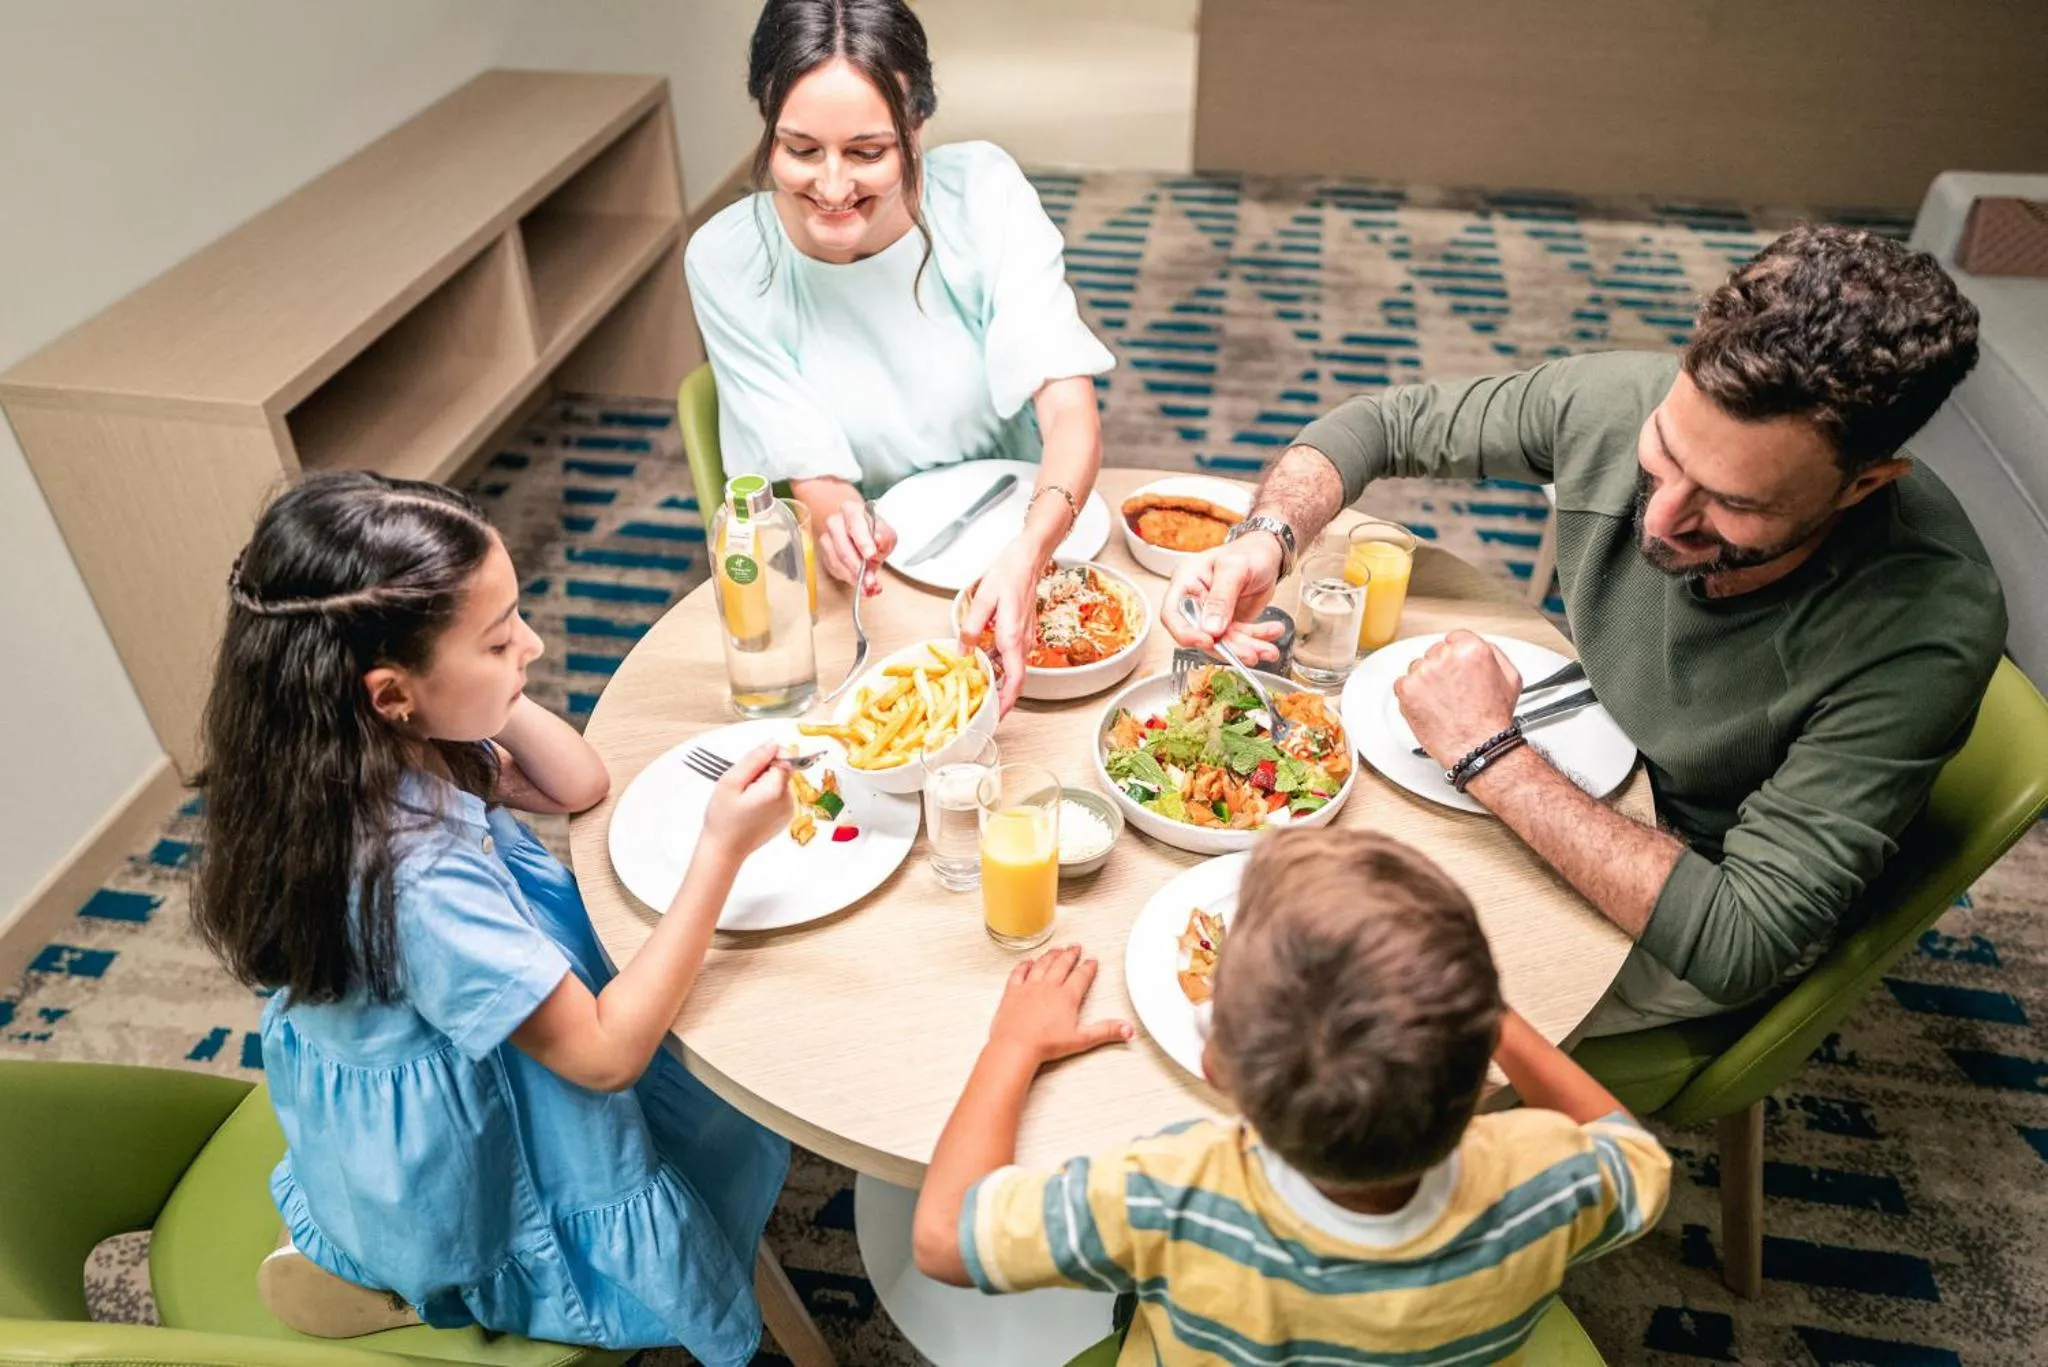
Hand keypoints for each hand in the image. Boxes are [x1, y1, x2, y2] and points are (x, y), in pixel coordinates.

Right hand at [699, 743, 791, 858]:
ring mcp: (789, 811)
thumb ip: (754, 759)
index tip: (751, 768)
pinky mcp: (785, 818)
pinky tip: (751, 808)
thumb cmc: (723, 819)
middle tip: (742, 787)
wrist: (724, 851)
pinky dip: (767, 796)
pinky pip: (779, 796)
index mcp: (776, 790)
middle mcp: (788, 800)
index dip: (767, 757)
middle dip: (763, 771)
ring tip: (745, 799)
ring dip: (764, 784)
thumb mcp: (731, 782)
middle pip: (783, 770)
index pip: (785, 757)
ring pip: (780, 782)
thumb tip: (773, 744)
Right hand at [819, 497, 896, 596]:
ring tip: (868, 587)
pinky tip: (859, 584)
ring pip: (837, 560)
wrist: (858, 533)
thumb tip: (878, 542)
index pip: (855, 523)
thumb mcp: (885, 532)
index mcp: (851, 510)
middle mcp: (835, 522)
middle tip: (870, 580)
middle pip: (843, 546)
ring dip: (853, 576)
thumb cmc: (872, 532)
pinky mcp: (824, 554)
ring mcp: (826, 538)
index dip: (863, 541)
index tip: (870, 555)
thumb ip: (884, 538)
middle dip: (858, 566)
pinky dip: (848, 579)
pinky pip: (834, 569)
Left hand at [958, 540, 1039, 713]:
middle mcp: (1023, 641)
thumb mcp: (982, 599)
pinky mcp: (1021, 633)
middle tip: (978, 706)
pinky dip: (996, 664)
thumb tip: (962, 651)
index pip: (1016, 680)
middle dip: (998, 697)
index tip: (995, 715)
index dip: (1006, 702)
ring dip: (996, 680)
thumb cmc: (1010, 573)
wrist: (1028, 558)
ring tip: (973, 685)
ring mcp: (1024, 638)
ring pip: (1011, 668)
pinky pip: (1010, 656)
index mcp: (1013, 637)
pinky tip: (978, 660)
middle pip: (1014, 680)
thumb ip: (970, 628)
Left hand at [988, 945, 1132, 1067]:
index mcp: (1067, 996)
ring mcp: (1029, 987)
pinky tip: (1028, 962)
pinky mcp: (1012, 992)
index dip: (1088, 967)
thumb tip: (1127, 1029)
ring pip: (1042, 964)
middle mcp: (1048, 987)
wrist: (1016, 1045)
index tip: (1092, 961)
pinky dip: (1024, 965)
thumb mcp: (1081, 1039)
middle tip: (1076, 947)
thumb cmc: (1046, 1045)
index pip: (1081, 976)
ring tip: (1056, 950)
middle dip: (1071, 954)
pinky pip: (1019, 972)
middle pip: (1062, 964)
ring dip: (1051, 955)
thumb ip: (1105, 1031)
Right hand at [1162, 534, 1287, 665]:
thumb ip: (1222, 597)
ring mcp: (1212, 614)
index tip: (1208, 641)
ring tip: (1269, 650)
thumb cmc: (1249, 551)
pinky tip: (1273, 632)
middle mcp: (1196, 601)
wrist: (1269, 553)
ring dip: (1247, 648)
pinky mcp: (1229, 623)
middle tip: (1250, 653)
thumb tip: (1211, 628)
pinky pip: (1240, 638)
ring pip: (1224, 641)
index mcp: (1186, 582)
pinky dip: (1258, 640)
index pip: (1172, 614)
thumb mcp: (1235, 567)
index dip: (1185, 633)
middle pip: (1202, 634)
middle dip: (1228, 647)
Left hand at [1392, 629, 1522, 766]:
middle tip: (1451, 689)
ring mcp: (1423, 672)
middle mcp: (1445, 656)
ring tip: (1442, 701)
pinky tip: (1428, 706)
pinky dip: (1411, 695)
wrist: (1476, 746)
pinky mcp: (1407, 689)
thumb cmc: (1492, 719)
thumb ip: (1493, 654)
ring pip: (1418, 667)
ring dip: (1426, 681)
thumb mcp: (1510, 678)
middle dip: (1441, 668)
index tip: (1455, 666)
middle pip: (1435, 652)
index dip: (1455, 655)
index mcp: (1471, 649)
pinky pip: (1402, 684)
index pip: (1454, 638)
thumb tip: (1479, 647)